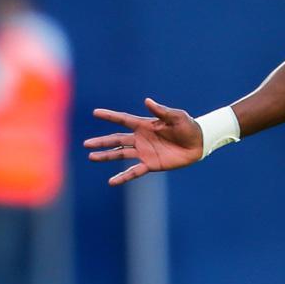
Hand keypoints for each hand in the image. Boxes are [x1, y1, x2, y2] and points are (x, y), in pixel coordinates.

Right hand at [83, 98, 205, 184]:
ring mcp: (144, 152)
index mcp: (144, 125)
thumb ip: (161, 111)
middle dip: (101, 141)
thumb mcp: (176, 116)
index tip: (95, 112)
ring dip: (106, 156)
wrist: (198, 144)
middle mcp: (140, 139)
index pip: (123, 120)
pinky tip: (111, 182)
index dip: (110, 116)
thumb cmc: (188, 126)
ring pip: (120, 154)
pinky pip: (134, 172)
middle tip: (86, 144)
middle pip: (116, 140)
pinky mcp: (150, 164)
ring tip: (92, 157)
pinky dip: (123, 177)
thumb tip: (147, 101)